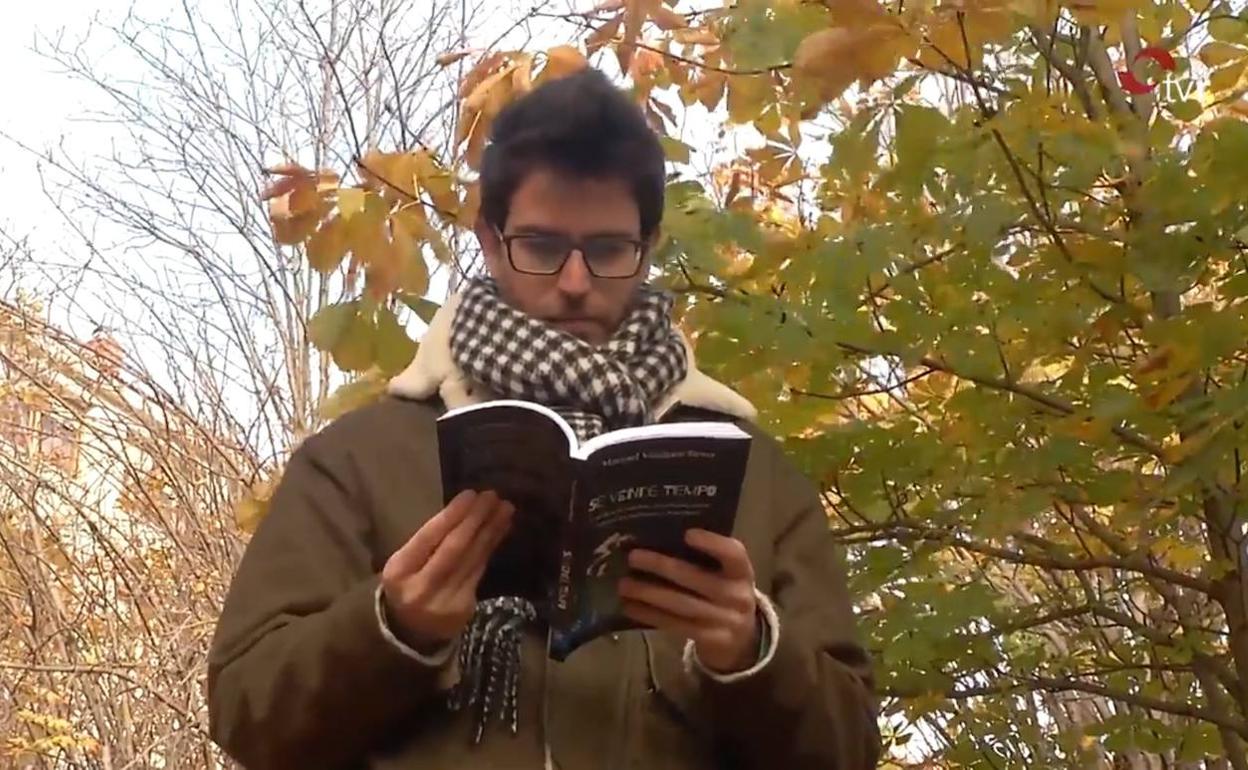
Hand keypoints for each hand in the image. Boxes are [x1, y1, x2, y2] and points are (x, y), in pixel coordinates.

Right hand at [381, 490, 513, 649]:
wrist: (409, 632)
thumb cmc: (408, 584)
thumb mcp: (406, 563)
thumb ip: (429, 541)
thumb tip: (465, 510)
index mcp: (399, 572)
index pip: (429, 538)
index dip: (452, 515)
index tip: (471, 494)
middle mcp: (421, 588)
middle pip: (454, 548)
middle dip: (476, 519)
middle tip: (492, 496)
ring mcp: (445, 601)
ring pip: (472, 559)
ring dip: (491, 531)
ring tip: (505, 509)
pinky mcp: (465, 609)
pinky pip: (479, 571)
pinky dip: (490, 549)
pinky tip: (500, 531)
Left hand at [618, 529, 759, 673]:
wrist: (743, 639)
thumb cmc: (725, 594)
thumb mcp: (726, 575)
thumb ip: (706, 559)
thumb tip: (659, 538)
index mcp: (742, 572)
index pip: (733, 554)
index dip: (712, 543)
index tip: (687, 534)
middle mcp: (737, 596)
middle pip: (696, 579)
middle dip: (661, 567)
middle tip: (633, 557)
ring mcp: (724, 620)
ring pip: (681, 604)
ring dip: (648, 593)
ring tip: (623, 585)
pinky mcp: (709, 639)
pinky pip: (675, 625)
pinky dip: (650, 615)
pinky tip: (630, 606)